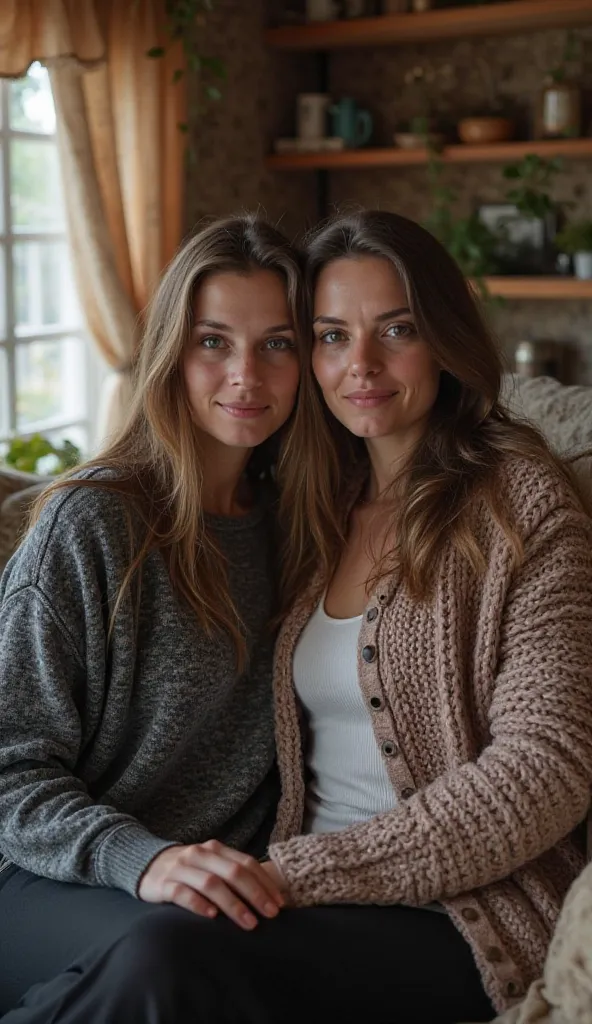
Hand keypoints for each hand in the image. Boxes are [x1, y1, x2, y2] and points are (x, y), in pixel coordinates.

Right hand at [138, 839, 284, 929]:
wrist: (146, 864)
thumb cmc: (188, 870)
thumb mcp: (210, 865)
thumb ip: (231, 874)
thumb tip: (266, 897)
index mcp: (215, 849)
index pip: (246, 864)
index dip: (265, 883)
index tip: (280, 904)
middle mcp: (199, 855)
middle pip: (233, 873)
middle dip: (255, 895)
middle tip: (270, 915)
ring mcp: (181, 868)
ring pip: (211, 884)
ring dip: (232, 904)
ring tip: (248, 922)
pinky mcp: (163, 884)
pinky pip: (182, 894)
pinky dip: (198, 904)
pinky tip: (211, 917)